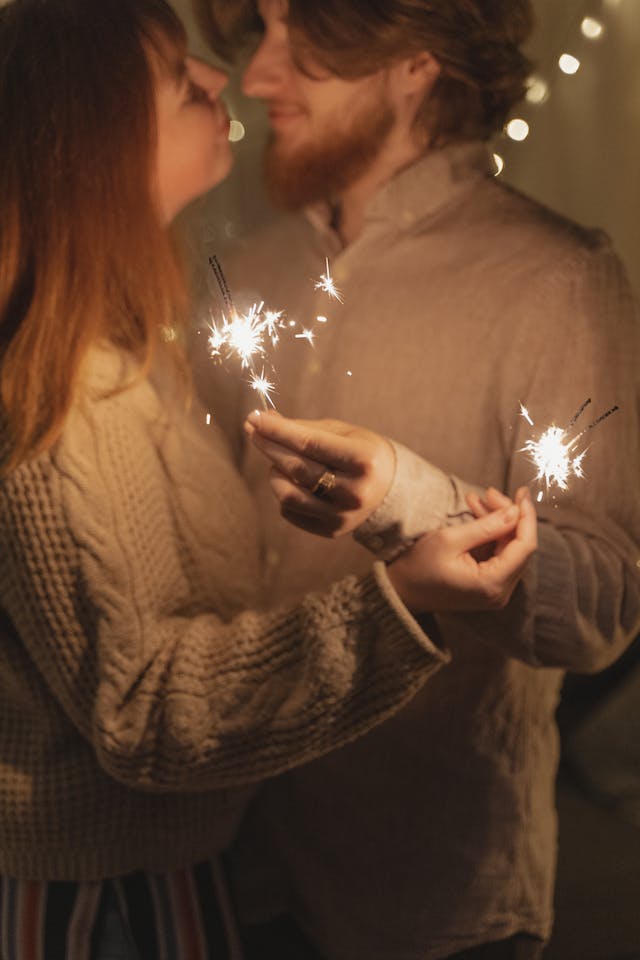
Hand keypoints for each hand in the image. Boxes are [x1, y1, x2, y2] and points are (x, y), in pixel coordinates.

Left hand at [244, 410, 395, 537]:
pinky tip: (292, 481)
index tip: (255, 418)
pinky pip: (290, 511)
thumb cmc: (361, 452)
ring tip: (279, 461)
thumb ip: (303, 428)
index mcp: (363, 460)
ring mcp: (343, 515)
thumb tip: (263, 420)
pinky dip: (283, 492)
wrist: (391, 490)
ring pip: (288, 495)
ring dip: (274, 473)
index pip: (309, 443)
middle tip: (253, 430)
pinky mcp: (331, 530)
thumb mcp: (342, 433)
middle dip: (269, 446)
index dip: (277, 430)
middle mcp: (354, 492)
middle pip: (296, 468)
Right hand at [387, 487, 536, 612]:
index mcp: (492, 584)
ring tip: (476, 500)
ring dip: (496, 522)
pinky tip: (476, 514)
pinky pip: (497, 554)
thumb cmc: (419, 567)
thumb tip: (515, 512)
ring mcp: (495, 591)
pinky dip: (489, 534)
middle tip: (489, 492)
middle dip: (507, 516)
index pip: (524, 546)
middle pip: (518, 546)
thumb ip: (487, 526)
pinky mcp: (488, 585)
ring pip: (508, 548)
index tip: (522, 493)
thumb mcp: (450, 539)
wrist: (401, 591)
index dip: (526, 517)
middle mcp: (500, 592)